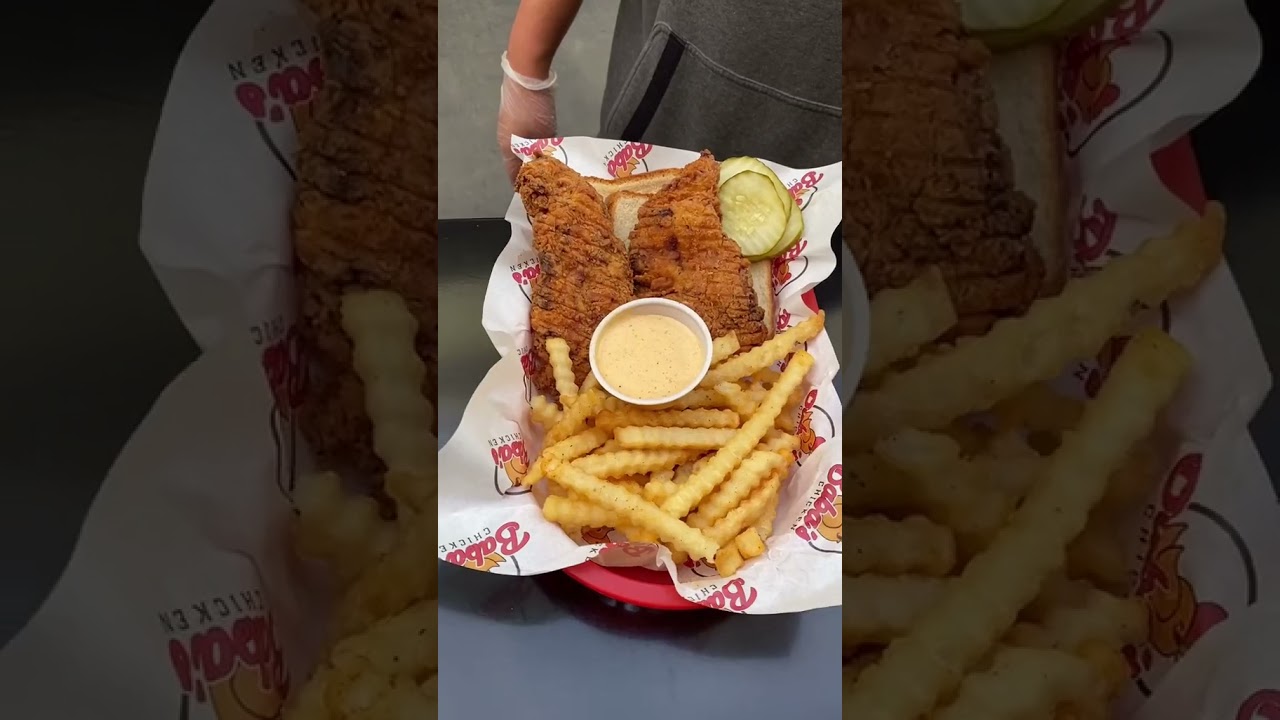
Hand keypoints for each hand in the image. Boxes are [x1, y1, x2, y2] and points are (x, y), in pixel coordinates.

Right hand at [498, 52, 556, 183]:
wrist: (526, 72)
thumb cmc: (532, 107)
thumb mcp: (541, 134)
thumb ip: (541, 153)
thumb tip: (544, 168)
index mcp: (507, 147)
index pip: (514, 175)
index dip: (525, 186)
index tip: (538, 196)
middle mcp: (506, 138)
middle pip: (518, 161)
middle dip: (532, 172)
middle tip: (551, 182)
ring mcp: (511, 125)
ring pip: (523, 148)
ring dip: (535, 156)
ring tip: (553, 165)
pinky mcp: (519, 114)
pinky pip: (528, 136)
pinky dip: (537, 143)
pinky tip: (549, 145)